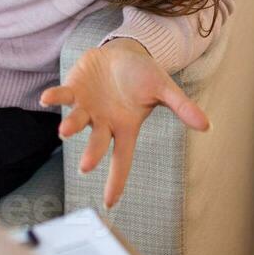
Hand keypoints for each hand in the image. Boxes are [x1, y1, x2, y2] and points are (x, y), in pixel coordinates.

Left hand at [39, 38, 210, 208]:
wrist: (122, 52)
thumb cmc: (143, 75)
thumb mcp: (164, 89)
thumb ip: (182, 107)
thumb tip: (207, 125)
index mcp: (125, 127)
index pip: (123, 158)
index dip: (117, 179)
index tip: (110, 202)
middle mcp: (103, 123)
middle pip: (98, 143)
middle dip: (92, 153)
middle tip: (86, 166)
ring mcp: (86, 107)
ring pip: (77, 121)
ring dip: (70, 125)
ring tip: (64, 131)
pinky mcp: (73, 89)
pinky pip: (62, 96)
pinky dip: (55, 97)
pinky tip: (46, 99)